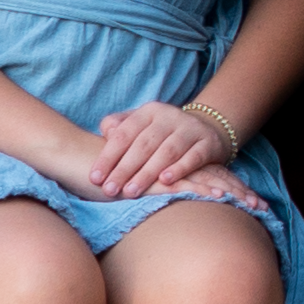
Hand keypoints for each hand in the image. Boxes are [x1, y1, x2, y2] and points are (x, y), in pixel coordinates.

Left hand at [79, 103, 234, 202]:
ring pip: (167, 151)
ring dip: (148, 173)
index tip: (95, 178)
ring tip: (131, 191)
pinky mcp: (208, 143)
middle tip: (110, 190)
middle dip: (125, 169)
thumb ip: (119, 128)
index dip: (108, 156)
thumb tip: (106, 133)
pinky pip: (193, 156)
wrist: (205, 130)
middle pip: (144, 144)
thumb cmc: (161, 135)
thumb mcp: (140, 126)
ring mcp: (190, 129)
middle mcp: (169, 116)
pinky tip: (165, 181)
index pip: (124, 133)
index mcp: (148, 111)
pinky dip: (180, 169)